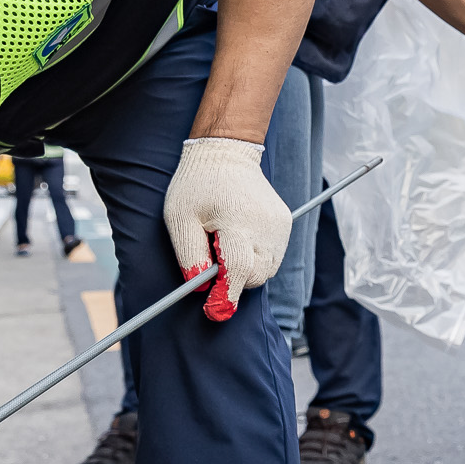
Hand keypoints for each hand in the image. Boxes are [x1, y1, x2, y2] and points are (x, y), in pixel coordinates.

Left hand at [164, 137, 291, 321]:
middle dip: (234, 281)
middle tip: (212, 263)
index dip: (225, 295)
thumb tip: (201, 286)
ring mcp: (279, 226)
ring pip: (267, 270)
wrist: (226, 153)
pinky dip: (256, 258)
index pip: (239, 271)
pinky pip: (273, 256)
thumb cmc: (197, 185)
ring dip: (246, 270)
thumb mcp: (179, 219)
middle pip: (256, 276)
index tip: (213, 310)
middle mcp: (266, 227)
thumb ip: (189, 254)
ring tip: (225, 246)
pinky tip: (239, 240)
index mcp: (237, 222)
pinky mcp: (284, 225)